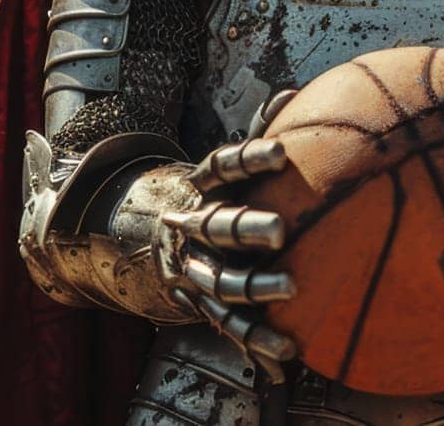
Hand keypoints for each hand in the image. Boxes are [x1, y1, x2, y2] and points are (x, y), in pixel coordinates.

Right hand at [166, 90, 300, 380]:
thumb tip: (296, 92)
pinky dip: (258, 338)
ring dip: (256, 285)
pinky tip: (288, 350)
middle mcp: (192, 226)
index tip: (281, 152)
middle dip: (248, 228)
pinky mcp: (202, 304)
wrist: (148, 239)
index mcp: (199, 187)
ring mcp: (195, 269)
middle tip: (283, 229)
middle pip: (219, 226)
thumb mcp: (222, 166)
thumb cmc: (207, 195)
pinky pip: (231, 324)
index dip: (249, 159)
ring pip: (223, 279)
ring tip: (293, 287)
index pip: (222, 168)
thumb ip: (258, 131)